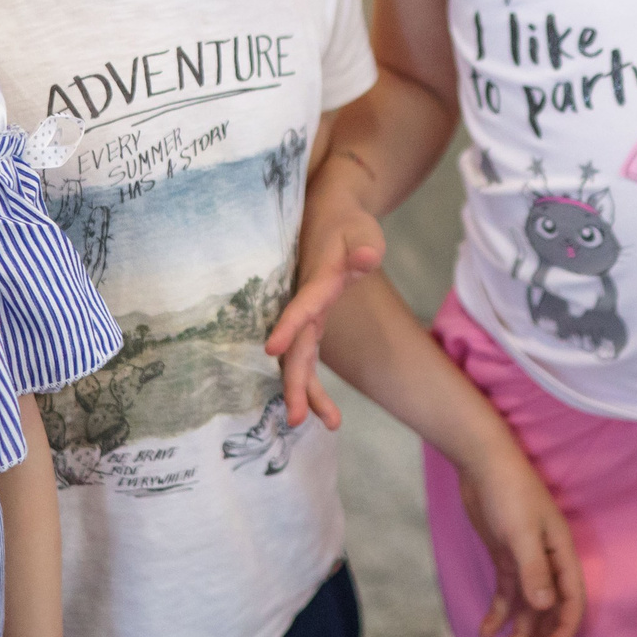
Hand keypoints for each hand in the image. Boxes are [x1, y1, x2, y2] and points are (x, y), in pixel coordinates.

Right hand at [265, 190, 385, 430]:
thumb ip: (364, 248)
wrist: (330, 212)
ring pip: (300, 357)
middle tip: (298, 420)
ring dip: (308, 390)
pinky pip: (306, 353)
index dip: (288, 326)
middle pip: (296, 347)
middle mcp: (306, 301)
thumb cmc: (348, 223)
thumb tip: (365, 260)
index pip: (302, 306)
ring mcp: (306, 312)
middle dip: (296, 383)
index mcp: (317, 281)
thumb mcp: (363, 230)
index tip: (271, 349)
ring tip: (330, 423)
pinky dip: (312, 380)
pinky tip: (321, 407)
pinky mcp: (311, 317)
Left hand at [457, 443, 584, 636]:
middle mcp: (548, 560)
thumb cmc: (509, 491)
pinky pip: (506, 593)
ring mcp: (526, 559)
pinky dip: (498, 614)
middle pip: (550, 608)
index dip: (564, 628)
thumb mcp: (521, 532)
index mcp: (561, 552)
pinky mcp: (505, 557)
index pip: (571, 598)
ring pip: (527, 606)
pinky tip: (485, 633)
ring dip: (519, 632)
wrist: (482, 463)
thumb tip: (546, 607)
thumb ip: (533, 570)